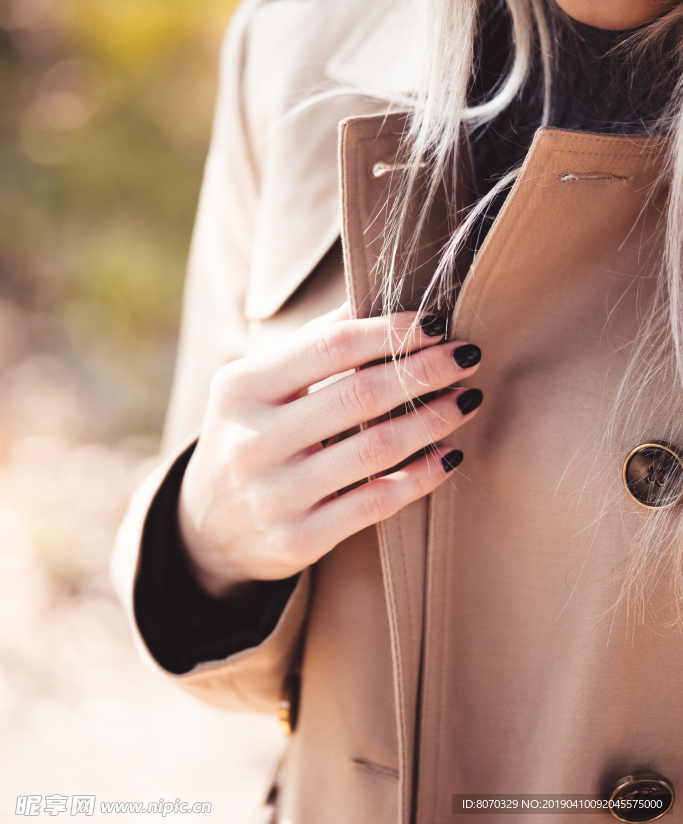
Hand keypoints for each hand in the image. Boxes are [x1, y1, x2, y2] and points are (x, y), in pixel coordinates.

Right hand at [178, 305, 481, 595]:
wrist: (209, 527)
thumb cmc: (250, 435)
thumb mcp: (258, 384)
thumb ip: (314, 343)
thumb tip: (378, 298)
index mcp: (241, 387)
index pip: (330, 346)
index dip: (390, 332)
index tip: (437, 324)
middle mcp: (252, 440)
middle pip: (359, 395)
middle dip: (424, 371)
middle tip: (467, 357)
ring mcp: (274, 495)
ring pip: (375, 450)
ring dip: (432, 421)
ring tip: (466, 400)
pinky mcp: (298, 540)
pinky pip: (375, 503)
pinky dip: (420, 477)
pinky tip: (448, 456)